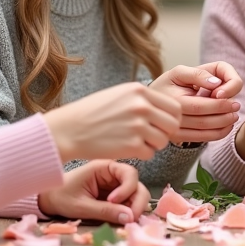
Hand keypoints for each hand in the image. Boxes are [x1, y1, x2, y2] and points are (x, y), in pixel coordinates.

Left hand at [38, 160, 149, 224]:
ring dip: (134, 208)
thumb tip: (129, 217)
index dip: (127, 188)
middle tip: (130, 218)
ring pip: (136, 195)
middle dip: (137, 202)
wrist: (48, 200)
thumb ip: (105, 211)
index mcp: (104, 168)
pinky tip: (120, 220)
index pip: (129, 173)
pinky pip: (128, 203)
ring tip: (124, 221)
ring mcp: (115, 187)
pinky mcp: (114, 198)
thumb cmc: (61, 197)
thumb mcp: (81, 206)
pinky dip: (129, 212)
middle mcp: (113, 175)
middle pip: (137, 184)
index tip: (114, 201)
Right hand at [43, 82, 180, 161]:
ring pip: (163, 141)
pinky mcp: (132, 145)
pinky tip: (127, 148)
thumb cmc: (92, 113)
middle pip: (173, 124)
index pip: (175, 106)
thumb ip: (143, 99)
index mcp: (139, 90)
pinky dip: (141, 154)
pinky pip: (150, 154)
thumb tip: (167, 110)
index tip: (162, 124)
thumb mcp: (119, 94)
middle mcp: (141, 106)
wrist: (69, 129)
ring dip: (153, 145)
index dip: (171, 118)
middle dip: (165, 133)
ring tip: (136, 141)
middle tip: (151, 136)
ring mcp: (137, 126)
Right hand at [149, 62, 242, 142]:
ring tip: (234, 117)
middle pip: (204, 122)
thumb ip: (198, 74)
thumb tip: (216, 83)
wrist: (148, 102)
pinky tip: (226, 127)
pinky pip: (200, 139)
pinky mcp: (177, 139)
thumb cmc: (167, 84)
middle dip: (224, 116)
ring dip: (223, 126)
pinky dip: (216, 135)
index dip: (220, 104)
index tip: (234, 100)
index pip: (201, 106)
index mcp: (173, 102)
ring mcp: (173, 132)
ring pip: (203, 133)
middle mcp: (171, 120)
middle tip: (237, 107)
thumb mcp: (178, 72)